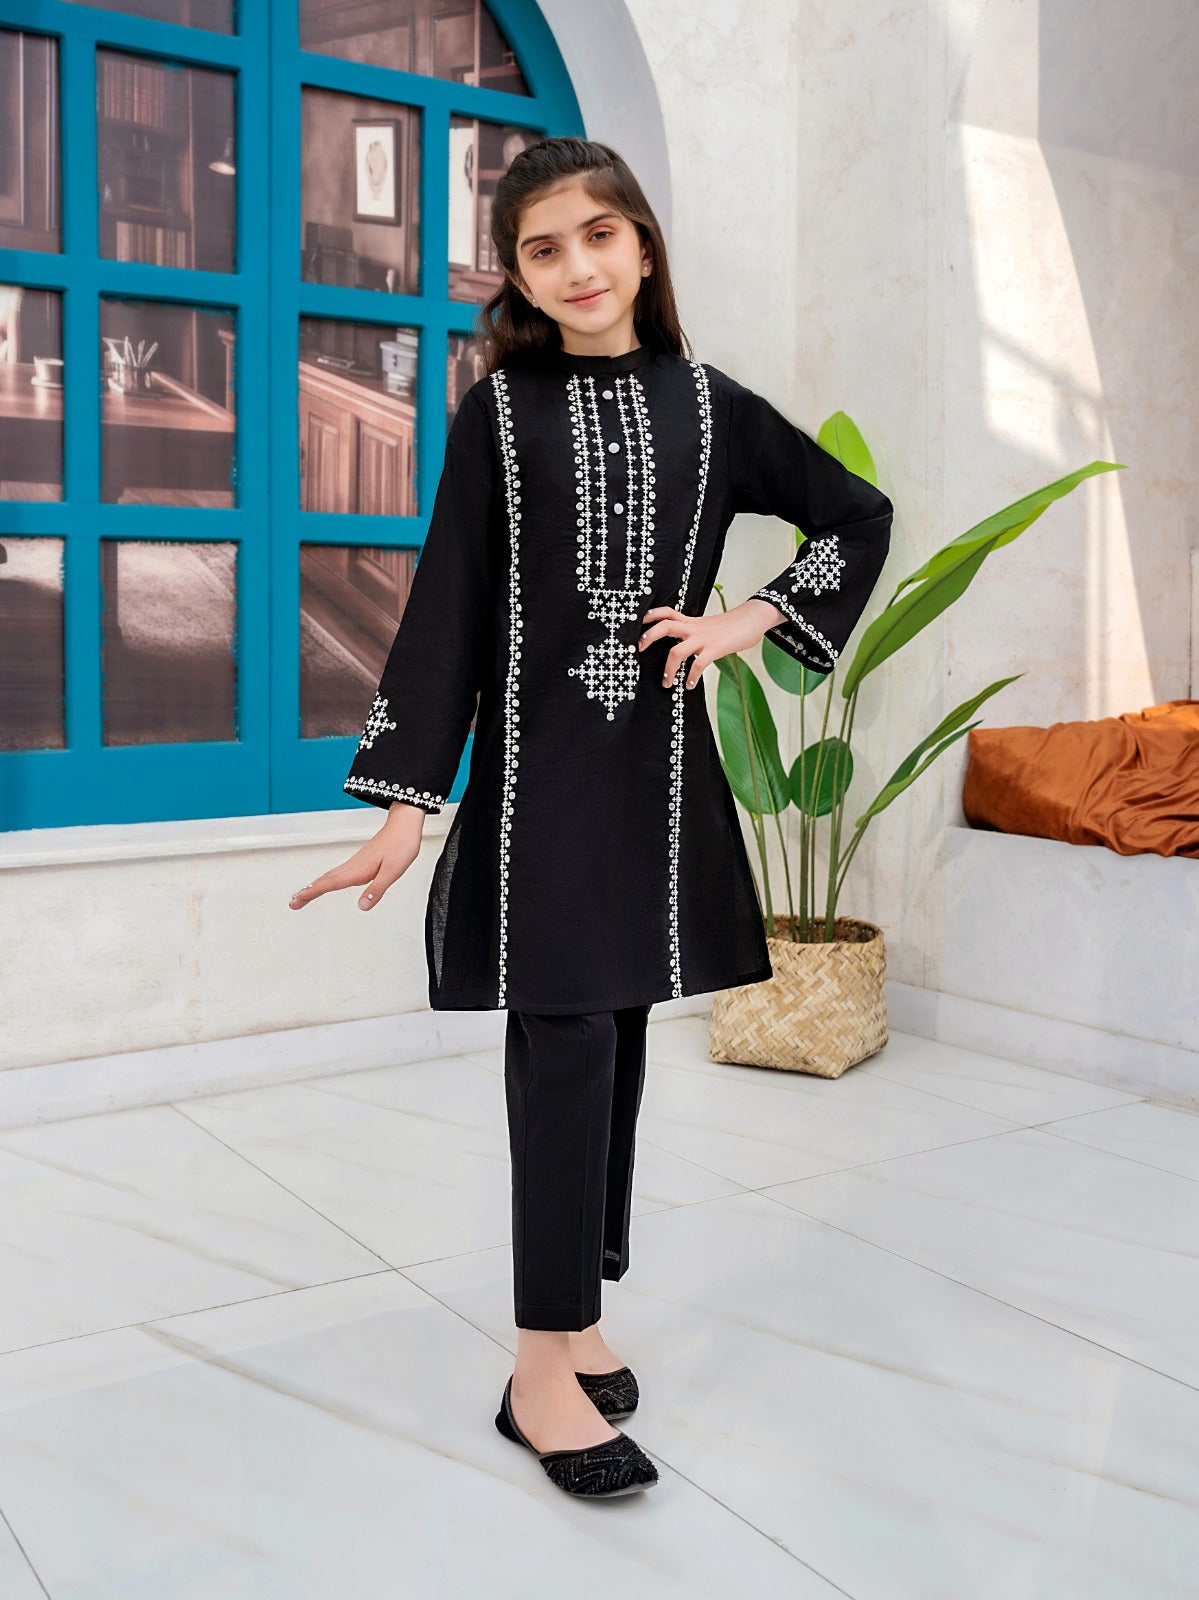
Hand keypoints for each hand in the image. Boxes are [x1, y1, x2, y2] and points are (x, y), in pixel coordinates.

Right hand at [288, 802, 425, 912]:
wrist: (404, 824)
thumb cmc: (401, 845)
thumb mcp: (393, 872)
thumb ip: (377, 890)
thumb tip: (362, 906)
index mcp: (358, 869)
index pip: (330, 883)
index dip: (313, 892)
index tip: (297, 899)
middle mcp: (353, 866)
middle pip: (325, 880)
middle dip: (307, 891)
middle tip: (292, 902)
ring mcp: (355, 862)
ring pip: (329, 876)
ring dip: (314, 885)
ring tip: (302, 894)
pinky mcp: (360, 861)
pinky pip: (338, 872)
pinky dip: (326, 879)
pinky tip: (327, 883)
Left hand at [638, 598, 785, 689]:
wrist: (753, 619)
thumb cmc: (732, 625)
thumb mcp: (708, 625)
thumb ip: (695, 632)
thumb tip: (685, 645)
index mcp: (692, 622)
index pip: (667, 612)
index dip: (651, 615)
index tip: (639, 622)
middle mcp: (694, 628)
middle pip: (665, 626)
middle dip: (649, 637)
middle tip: (639, 650)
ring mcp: (704, 639)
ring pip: (676, 651)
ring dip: (668, 670)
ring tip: (666, 683)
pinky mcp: (715, 649)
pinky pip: (698, 665)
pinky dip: (691, 677)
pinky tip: (690, 685)